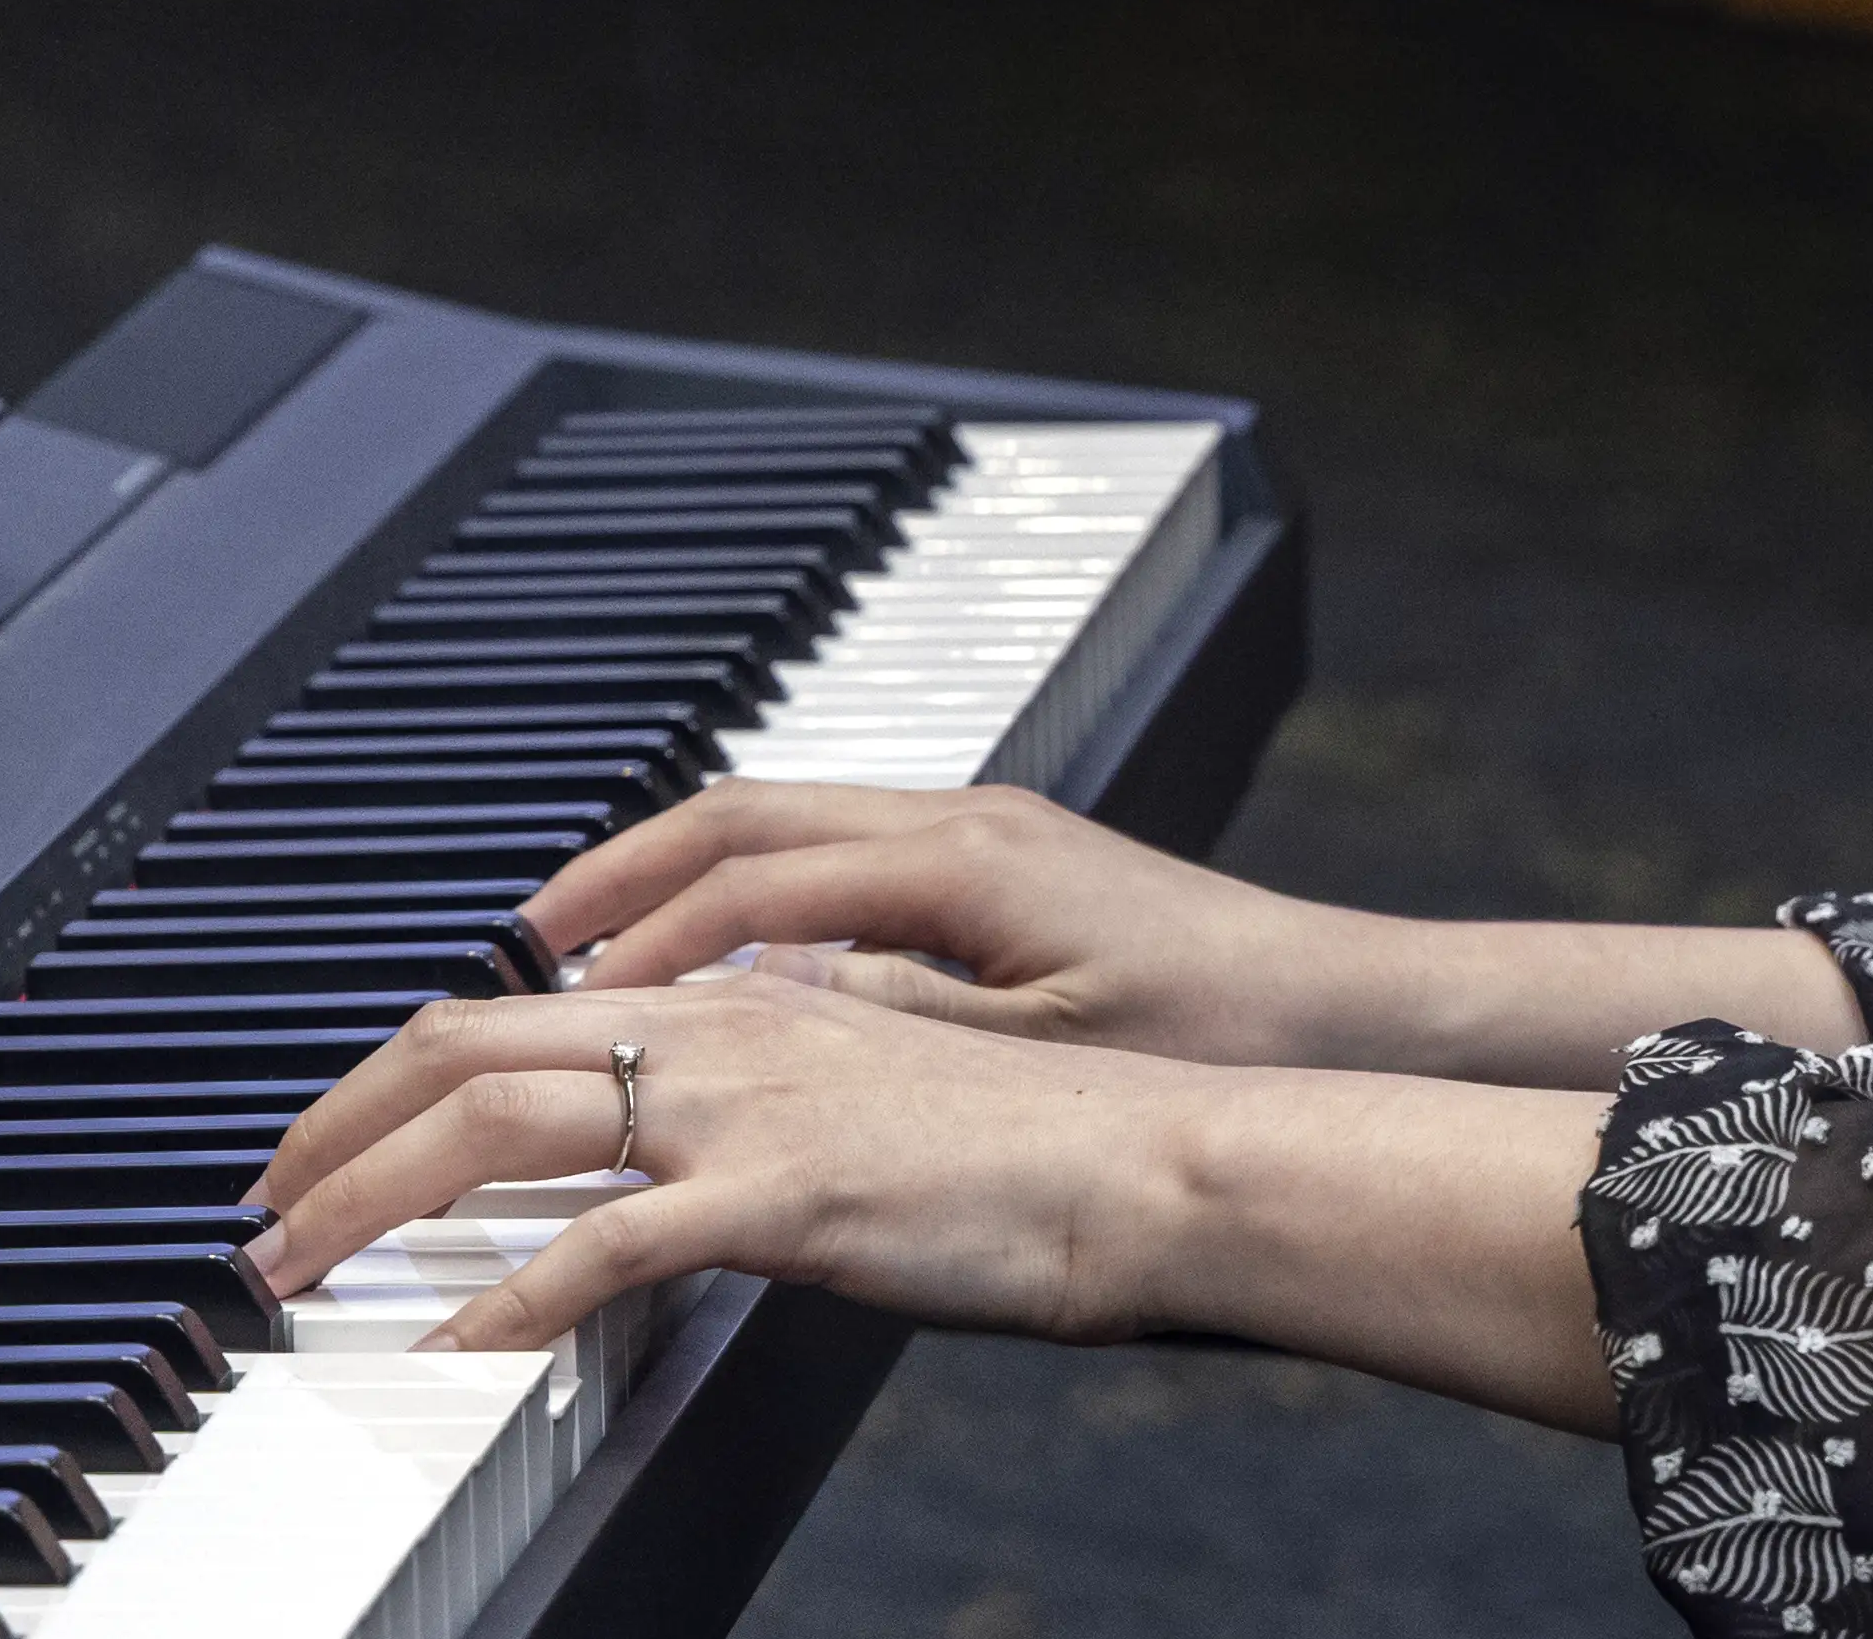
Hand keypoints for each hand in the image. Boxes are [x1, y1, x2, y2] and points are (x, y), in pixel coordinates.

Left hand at [247, 975, 1201, 1351]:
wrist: (1160, 1160)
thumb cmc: (1049, 1148)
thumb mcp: (889, 1097)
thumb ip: (786, 1095)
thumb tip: (701, 1139)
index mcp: (748, 1002)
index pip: (524, 1011)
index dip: (404, 1069)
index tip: (337, 1138)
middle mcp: (727, 1029)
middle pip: (467, 1046)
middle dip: (336, 1127)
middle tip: (266, 1207)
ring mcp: (747, 1107)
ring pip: (496, 1127)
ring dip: (367, 1200)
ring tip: (296, 1273)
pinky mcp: (782, 1198)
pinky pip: (600, 1252)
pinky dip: (503, 1305)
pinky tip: (448, 1353)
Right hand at [523, 780, 1393, 1066]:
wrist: (1343, 1010)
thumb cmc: (1219, 1034)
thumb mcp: (1037, 1053)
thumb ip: (889, 1027)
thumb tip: (760, 1012)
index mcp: (960, 861)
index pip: (752, 879)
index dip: (643, 938)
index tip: (559, 993)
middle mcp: (960, 824)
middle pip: (745, 818)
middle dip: (625, 875)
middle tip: (528, 936)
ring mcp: (982, 838)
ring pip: (788, 825)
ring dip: (682, 878)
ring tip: (592, 943)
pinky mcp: (1006, 871)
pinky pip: (842, 861)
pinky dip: (758, 898)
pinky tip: (725, 960)